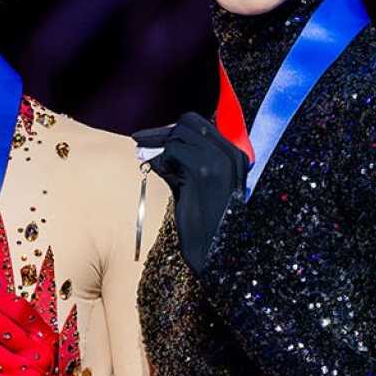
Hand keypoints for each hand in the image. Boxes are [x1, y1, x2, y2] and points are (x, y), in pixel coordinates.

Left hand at [133, 111, 249, 274]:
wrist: (215, 251)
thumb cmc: (204, 223)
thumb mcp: (196, 185)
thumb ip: (184, 162)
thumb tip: (155, 145)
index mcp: (236, 156)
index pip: (199, 124)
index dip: (171, 129)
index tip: (148, 137)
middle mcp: (232, 155)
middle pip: (189, 123)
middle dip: (160, 133)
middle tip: (139, 143)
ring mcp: (221, 162)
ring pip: (179, 135)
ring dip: (157, 148)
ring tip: (146, 162)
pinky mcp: (205, 172)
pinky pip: (174, 152)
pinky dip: (159, 160)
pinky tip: (156, 172)